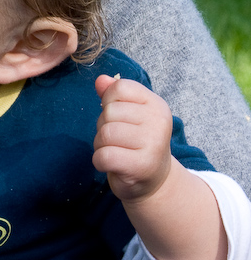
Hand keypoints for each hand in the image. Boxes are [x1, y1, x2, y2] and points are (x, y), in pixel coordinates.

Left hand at [92, 74, 172, 204]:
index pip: (119, 87)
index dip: (109, 101)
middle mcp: (159, 122)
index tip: (120, 117)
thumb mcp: (128, 113)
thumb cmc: (136, 141)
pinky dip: (100, 161)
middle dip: (103, 125)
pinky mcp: (141, 166)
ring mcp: (153, 144)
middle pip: (109, 112)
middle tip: (118, 139)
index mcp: (156, 104)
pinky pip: (104, 156)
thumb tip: (100, 80)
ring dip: (101, 144)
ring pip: (105, 134)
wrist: (154, 180)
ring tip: (116, 151)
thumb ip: (112, 93)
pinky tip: (112, 164)